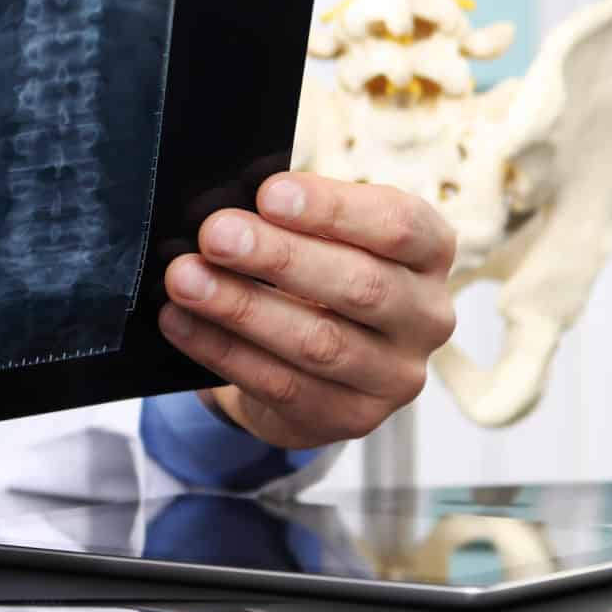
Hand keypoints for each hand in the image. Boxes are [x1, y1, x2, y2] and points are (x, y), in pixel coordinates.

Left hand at [158, 173, 456, 448]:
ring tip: (185, 280)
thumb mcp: (325, 234)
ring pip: (319, 343)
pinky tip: (181, 323)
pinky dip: (223, 351)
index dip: (334, 209)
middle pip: (360, 285)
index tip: (269, 194)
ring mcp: (395, 376)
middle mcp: (426, 316)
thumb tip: (231, 210)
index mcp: (430, 252)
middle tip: (215, 235)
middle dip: (279, 258)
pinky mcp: (352, 418)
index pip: (398, 226)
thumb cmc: (321, 271)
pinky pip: (282, 385)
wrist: (319, 357)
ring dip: (242, 308)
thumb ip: (294, 218)